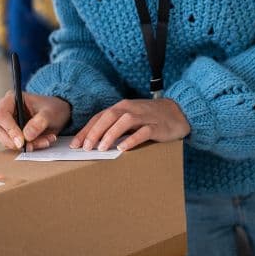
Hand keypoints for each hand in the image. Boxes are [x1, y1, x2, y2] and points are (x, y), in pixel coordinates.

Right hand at [0, 90, 69, 150]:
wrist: (58, 114)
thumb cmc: (53, 108)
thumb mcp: (50, 113)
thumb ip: (39, 122)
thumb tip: (26, 135)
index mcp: (11, 99)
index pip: (1, 115)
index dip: (9, 129)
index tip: (22, 141)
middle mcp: (6, 111)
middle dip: (14, 141)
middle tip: (31, 146)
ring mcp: (7, 124)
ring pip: (6, 140)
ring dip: (25, 145)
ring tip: (44, 141)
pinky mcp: (12, 135)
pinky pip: (15, 146)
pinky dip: (29, 147)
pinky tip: (43, 141)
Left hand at [72, 98, 189, 151]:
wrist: (178, 111)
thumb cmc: (150, 117)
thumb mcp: (130, 118)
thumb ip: (115, 126)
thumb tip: (93, 142)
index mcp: (121, 107)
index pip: (99, 117)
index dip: (86, 130)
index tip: (75, 144)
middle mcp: (131, 109)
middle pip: (109, 117)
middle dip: (95, 132)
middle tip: (85, 147)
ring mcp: (144, 116)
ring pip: (124, 122)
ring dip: (111, 134)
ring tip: (101, 149)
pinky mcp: (157, 126)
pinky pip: (143, 132)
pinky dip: (132, 139)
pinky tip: (123, 148)